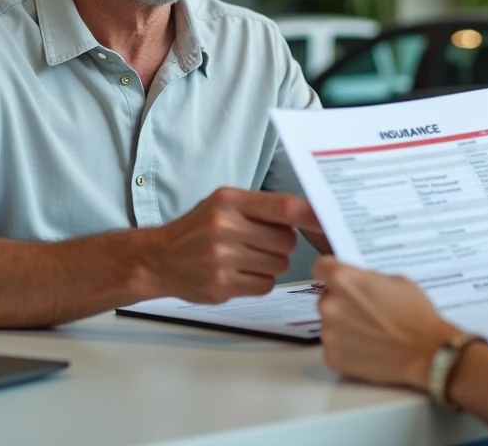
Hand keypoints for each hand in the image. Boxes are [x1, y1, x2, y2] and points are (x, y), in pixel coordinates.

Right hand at [148, 188, 320, 303]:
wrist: (159, 259)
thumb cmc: (199, 229)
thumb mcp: (224, 203)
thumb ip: (262, 207)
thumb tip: (308, 212)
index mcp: (229, 201)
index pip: (282, 207)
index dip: (310, 215)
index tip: (328, 220)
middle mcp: (225, 227)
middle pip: (286, 241)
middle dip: (281, 245)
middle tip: (261, 243)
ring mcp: (222, 258)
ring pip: (279, 265)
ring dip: (271, 264)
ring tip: (247, 257)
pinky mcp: (221, 285)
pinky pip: (265, 285)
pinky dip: (259, 281)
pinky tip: (240, 273)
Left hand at [313, 257, 458, 389]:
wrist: (426, 353)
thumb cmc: (416, 315)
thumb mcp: (395, 281)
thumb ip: (368, 279)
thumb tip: (357, 283)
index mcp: (345, 280)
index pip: (320, 267)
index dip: (330, 271)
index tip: (337, 278)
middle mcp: (331, 305)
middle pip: (326, 297)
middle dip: (342, 301)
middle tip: (365, 310)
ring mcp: (329, 334)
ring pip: (330, 323)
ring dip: (344, 325)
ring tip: (370, 331)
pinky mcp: (333, 357)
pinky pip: (334, 346)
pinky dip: (346, 347)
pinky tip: (368, 347)